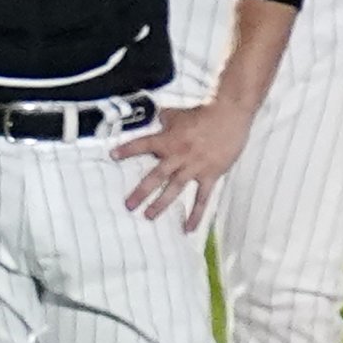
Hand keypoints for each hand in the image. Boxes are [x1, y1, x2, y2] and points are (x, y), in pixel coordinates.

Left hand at [111, 98, 249, 228]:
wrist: (230, 116)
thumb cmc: (202, 114)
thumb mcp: (178, 114)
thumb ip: (164, 118)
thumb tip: (155, 116)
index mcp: (168, 140)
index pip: (143, 145)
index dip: (127, 150)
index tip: (112, 156)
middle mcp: (178, 156)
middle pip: (156, 176)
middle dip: (141, 191)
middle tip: (128, 205)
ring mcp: (194, 168)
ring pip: (175, 189)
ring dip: (161, 204)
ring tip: (148, 217)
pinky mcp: (210, 175)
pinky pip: (202, 198)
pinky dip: (196, 214)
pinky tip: (188, 229)